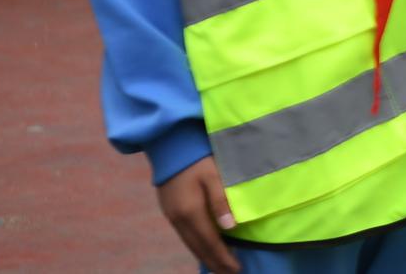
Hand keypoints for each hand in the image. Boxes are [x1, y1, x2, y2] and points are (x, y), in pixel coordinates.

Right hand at [156, 156, 237, 272]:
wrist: (171, 145)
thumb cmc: (198, 157)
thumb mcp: (213, 175)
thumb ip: (221, 200)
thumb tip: (230, 227)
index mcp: (190, 212)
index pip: (210, 242)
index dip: (223, 257)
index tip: (236, 269)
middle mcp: (179, 219)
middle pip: (198, 247)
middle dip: (215, 262)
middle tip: (230, 273)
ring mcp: (172, 216)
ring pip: (190, 243)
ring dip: (205, 256)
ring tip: (219, 266)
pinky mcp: (170, 211)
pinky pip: (185, 236)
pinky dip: (197, 246)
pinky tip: (204, 248)